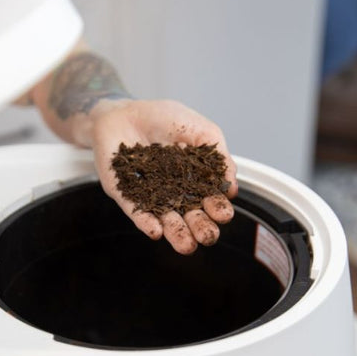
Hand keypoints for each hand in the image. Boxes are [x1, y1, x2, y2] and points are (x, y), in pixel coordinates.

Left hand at [88, 99, 238, 253]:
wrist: (124, 110)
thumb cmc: (163, 118)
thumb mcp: (200, 130)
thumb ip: (218, 155)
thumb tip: (232, 185)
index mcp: (196, 178)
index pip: (209, 199)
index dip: (217, 208)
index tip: (223, 213)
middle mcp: (175, 191)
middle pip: (190, 215)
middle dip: (200, 227)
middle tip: (208, 236)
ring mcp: (149, 194)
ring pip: (165, 219)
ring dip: (177, 233)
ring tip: (187, 245)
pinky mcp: (125, 193)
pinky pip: (136, 211)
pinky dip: (146, 222)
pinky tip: (156, 231)